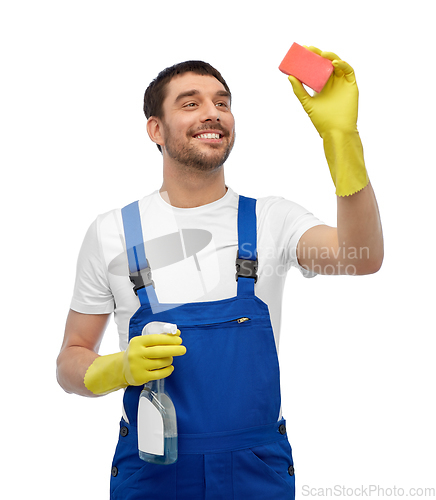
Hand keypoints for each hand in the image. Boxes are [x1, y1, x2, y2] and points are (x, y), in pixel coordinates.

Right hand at [84, 331, 185, 394]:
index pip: (155, 339)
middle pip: (159, 351)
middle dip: (174, 349)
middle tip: (183, 349)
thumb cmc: (137, 352)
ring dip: (169, 360)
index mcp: (137, 342)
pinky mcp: (141, 377)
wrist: (122, 368)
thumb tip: (177, 332)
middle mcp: (136, 354)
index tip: (179, 339)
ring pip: (161, 363)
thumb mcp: (143, 342)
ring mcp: (138, 366)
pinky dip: (168, 370)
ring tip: (170, 358)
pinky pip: (159, 374)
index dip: (169, 339)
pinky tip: (170, 367)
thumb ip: (159, 338)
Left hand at [288, 46, 368, 196]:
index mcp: (321, 86)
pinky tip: (334, 63)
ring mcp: (342, 83)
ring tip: (321, 54)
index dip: (311, 59)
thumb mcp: (307, 103)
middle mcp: (332, 82)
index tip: (302, 50)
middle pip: (326, 63)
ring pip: (337, 64)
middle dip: (318, 55)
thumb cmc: (321, 120)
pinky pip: (348, 70)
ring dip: (330, 57)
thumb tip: (290, 76)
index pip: (316, 68)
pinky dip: (343, 64)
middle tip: (310, 49)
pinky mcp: (352, 85)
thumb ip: (299, 90)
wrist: (336, 131)